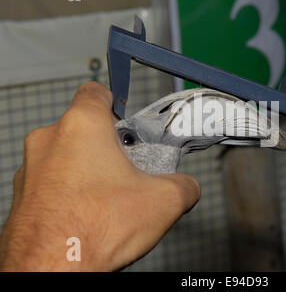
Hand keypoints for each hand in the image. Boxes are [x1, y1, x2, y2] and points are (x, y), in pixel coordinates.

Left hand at [0, 82, 199, 270]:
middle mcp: (49, 140)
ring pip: (66, 156)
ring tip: (108, 198)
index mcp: (82, 127)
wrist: (51, 269)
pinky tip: (87, 213)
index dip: (115, 103)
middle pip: (85, 129)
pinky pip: (51, 181)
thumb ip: (185, 185)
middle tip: (127, 170)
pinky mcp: (22, 195)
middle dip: (108, 147)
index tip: (125, 121)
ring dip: (87, 170)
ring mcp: (31, 168)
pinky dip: (69, 191)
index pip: (96, 92)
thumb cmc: (91, 230)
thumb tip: (188, 187)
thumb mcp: (164, 202)